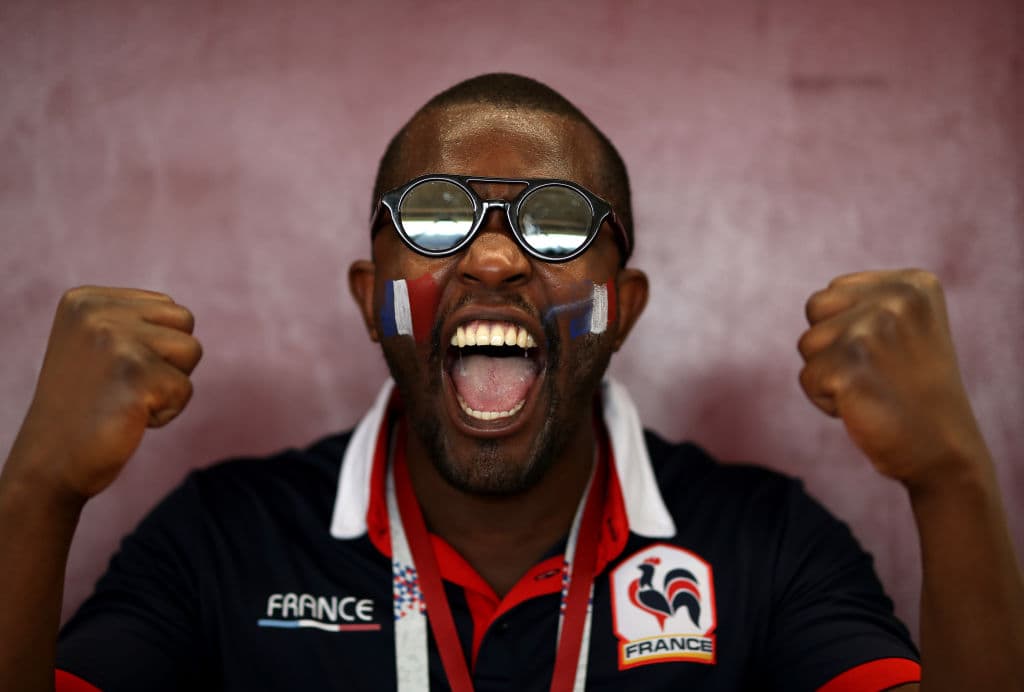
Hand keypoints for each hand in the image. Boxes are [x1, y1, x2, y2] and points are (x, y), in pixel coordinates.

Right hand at [8, 286, 201, 499]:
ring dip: (169, 384)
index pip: (168, 307)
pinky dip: (167, 412)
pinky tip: (128, 418)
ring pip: (192, 351)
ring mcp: (115, 342)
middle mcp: (97, 313)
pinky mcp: (136, 375)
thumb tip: (183, 314)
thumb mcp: (97, 344)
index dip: (155, 347)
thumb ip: (134, 321)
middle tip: (124, 386)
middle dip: (169, 360)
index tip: (114, 370)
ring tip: (126, 399)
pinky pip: (185, 389)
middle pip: (185, 323)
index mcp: (86, 300)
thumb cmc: (84, 406)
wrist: (51, 462)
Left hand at [797, 270, 987, 487]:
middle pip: (815, 309)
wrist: (943, 452)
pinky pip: (807, 378)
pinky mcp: (848, 368)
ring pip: (808, 344)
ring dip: (829, 373)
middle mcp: (895, 300)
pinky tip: (864, 407)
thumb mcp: (906, 327)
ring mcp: (871, 333)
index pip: (834, 292)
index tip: (888, 354)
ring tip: (872, 389)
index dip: (846, 329)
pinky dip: (825, 400)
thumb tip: (821, 298)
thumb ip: (869, 302)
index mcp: (913, 283)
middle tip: (876, 372)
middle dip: (831, 345)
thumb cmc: (916, 391)